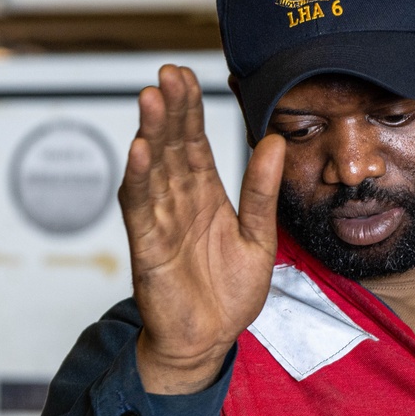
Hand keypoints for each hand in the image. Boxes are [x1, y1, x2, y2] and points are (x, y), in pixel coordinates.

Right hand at [119, 64, 284, 393]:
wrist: (208, 341)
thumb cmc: (229, 293)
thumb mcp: (259, 238)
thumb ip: (263, 192)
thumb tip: (275, 142)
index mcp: (206, 196)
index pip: (194, 142)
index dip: (188, 109)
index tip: (184, 74)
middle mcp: (179, 202)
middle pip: (170, 147)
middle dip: (168, 110)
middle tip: (166, 75)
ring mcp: (160, 222)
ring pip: (152, 170)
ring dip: (150, 134)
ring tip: (150, 98)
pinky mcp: (148, 249)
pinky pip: (141, 210)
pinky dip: (138, 180)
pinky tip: (139, 151)